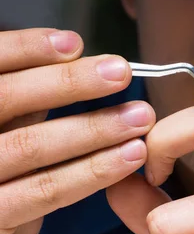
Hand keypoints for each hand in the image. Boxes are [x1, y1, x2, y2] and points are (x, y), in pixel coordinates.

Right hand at [0, 28, 154, 233]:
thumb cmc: (0, 190)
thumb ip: (27, 107)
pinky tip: (128, 159)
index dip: (27, 49)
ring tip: (139, 118)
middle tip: (121, 71)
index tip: (74, 41)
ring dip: (92, 128)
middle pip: (7, 98)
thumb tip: (76, 61)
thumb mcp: (7, 140)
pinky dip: (91, 172)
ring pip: (31, 146)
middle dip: (68, 82)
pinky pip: (44, 192)